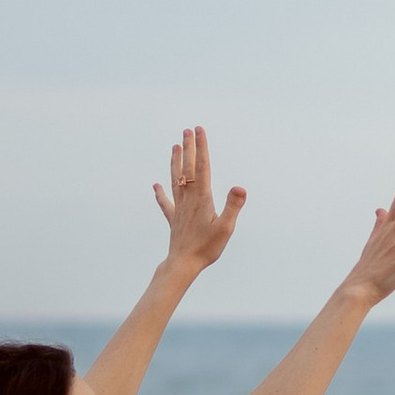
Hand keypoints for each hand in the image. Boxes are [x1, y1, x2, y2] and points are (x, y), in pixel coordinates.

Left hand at [152, 126, 247, 276]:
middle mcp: (189, 199)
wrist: (183, 264)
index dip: (201, 147)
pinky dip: (160, 193)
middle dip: (189, 148)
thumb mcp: (226, 227)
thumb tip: (239, 187)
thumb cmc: (207, 247)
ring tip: (174, 147)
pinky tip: (155, 186)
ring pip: (176, 180)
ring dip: (175, 163)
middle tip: (187, 130)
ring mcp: (179, 208)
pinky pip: (166, 203)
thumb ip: (233, 206)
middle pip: (188, 168)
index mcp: (202, 197)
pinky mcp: (174, 219)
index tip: (199, 130)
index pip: (202, 167)